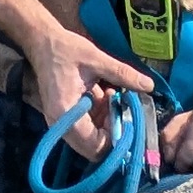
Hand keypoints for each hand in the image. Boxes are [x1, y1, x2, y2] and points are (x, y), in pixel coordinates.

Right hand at [26, 29, 157, 156]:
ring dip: (107, 124)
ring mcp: (61, 124)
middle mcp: (60, 125)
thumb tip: (150, 85)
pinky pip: (87, 129)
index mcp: (66, 113)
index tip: (127, 118)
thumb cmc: (64, 49)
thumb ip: (122, 74)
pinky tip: (104, 96)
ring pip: (92, 140)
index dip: (116, 139)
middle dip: (113, 133)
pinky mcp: (65, 119)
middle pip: (93, 149)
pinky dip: (99, 118)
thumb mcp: (96, 58)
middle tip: (121, 109)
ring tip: (112, 97)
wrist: (42, 43)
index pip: (95, 146)